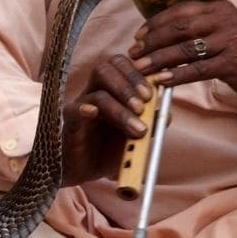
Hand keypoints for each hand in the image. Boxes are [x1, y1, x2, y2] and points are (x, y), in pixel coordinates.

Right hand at [61, 54, 154, 186]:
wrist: (86, 172)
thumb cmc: (109, 151)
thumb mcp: (135, 137)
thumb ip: (150, 123)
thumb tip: (167, 113)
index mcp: (111, 90)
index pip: (121, 65)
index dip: (138, 73)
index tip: (153, 93)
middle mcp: (94, 93)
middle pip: (105, 69)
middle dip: (128, 84)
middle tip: (143, 105)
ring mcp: (80, 106)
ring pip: (98, 94)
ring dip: (120, 109)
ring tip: (138, 129)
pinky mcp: (69, 123)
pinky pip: (75, 110)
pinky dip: (85, 109)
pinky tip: (94, 115)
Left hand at [129, 0, 236, 104]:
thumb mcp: (221, 33)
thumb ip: (197, 30)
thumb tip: (157, 37)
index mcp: (219, 8)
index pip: (180, 11)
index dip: (155, 24)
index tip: (138, 37)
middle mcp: (225, 19)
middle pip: (180, 28)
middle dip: (153, 42)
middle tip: (134, 55)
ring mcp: (231, 40)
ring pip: (186, 49)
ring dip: (159, 60)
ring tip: (142, 69)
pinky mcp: (233, 63)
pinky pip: (198, 69)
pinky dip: (178, 75)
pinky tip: (162, 81)